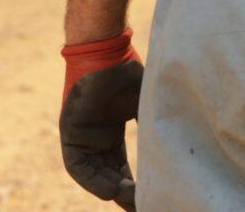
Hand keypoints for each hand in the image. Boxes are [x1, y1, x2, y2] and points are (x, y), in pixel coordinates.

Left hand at [60, 28, 143, 208]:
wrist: (107, 49)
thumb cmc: (128, 69)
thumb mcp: (144, 104)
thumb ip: (152, 125)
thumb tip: (175, 148)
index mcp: (110, 129)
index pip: (120, 164)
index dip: (133, 181)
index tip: (148, 193)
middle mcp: (93, 136)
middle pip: (107, 172)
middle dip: (123, 192)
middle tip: (140, 205)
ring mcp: (80, 135)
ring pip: (92, 173)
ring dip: (110, 189)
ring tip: (131, 201)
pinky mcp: (69, 132)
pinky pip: (78, 165)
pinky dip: (93, 179)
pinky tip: (111, 189)